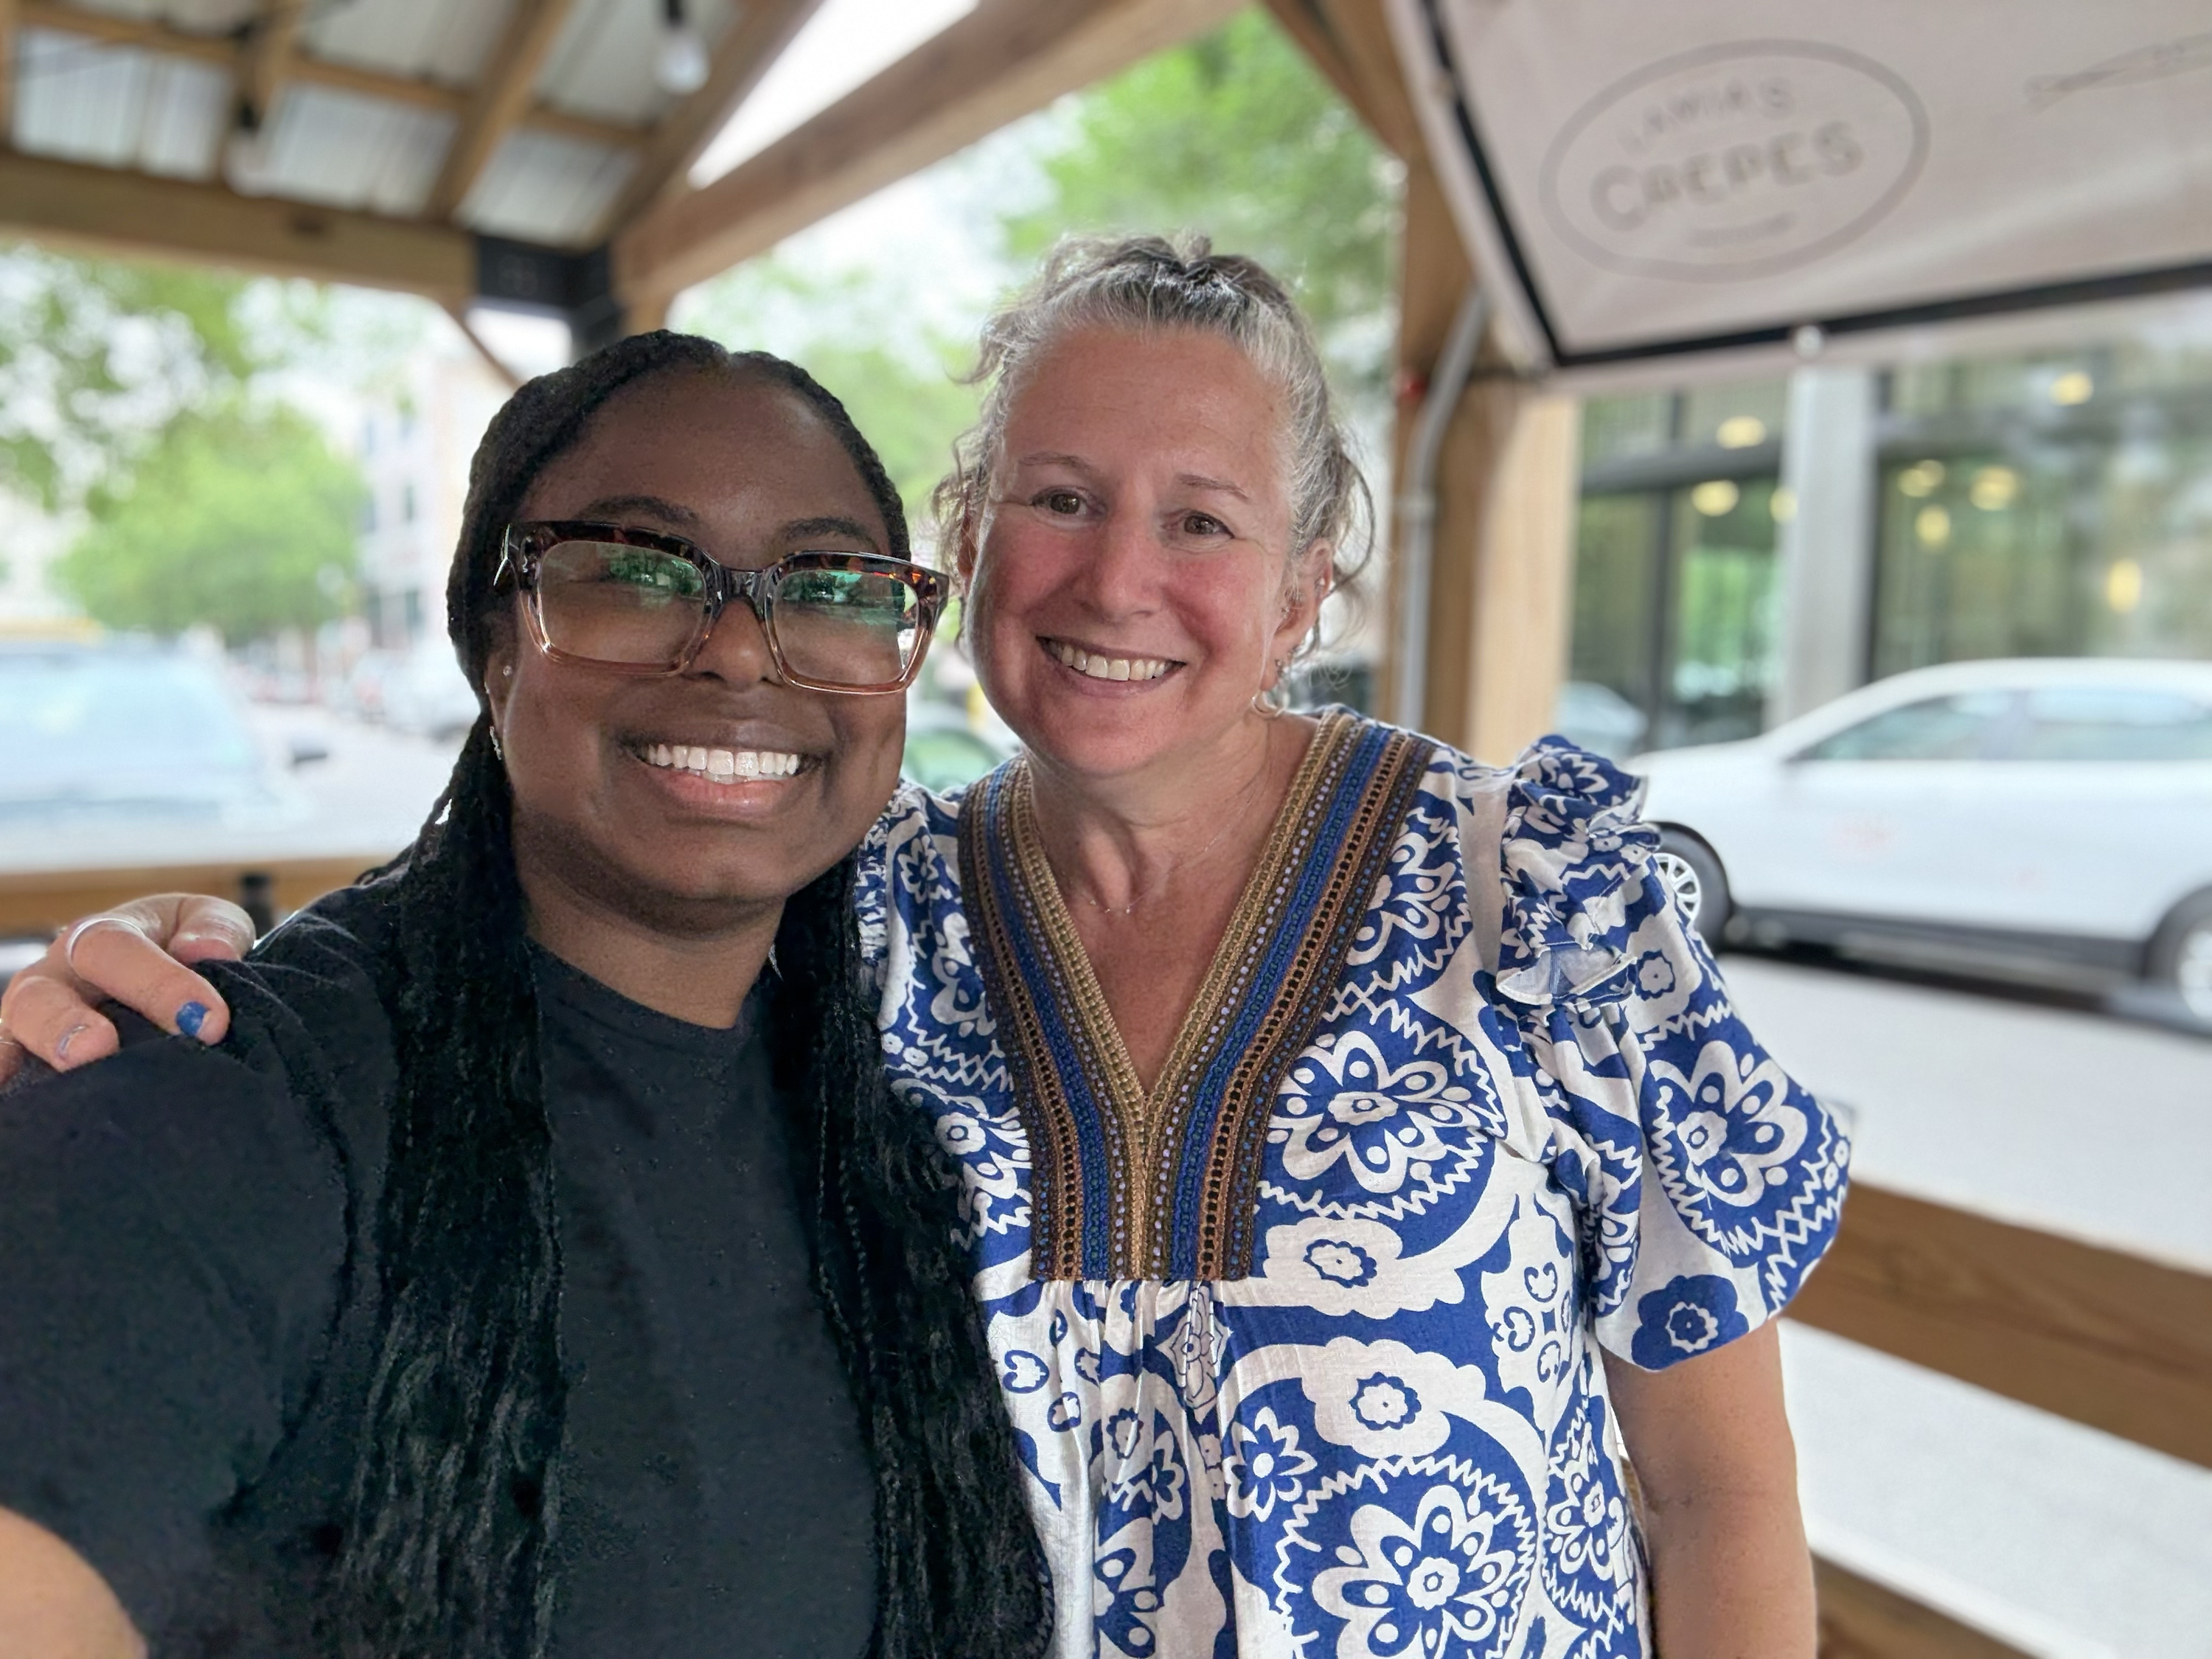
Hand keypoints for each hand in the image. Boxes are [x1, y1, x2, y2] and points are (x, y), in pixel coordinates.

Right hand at [0, 896, 253, 1083]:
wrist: (171, 971)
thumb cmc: (188, 945)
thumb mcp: (207, 923)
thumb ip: (215, 928)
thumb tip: (210, 950)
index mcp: (103, 936)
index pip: (118, 949)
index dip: (161, 984)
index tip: (209, 1023)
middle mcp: (58, 978)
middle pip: (44, 995)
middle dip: (68, 1022)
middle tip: (99, 1047)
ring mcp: (37, 1022)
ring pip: (19, 1032)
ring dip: (43, 1055)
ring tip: (67, 1073)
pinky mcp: (32, 1062)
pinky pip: (9, 1068)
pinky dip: (8, 1081)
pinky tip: (8, 1112)